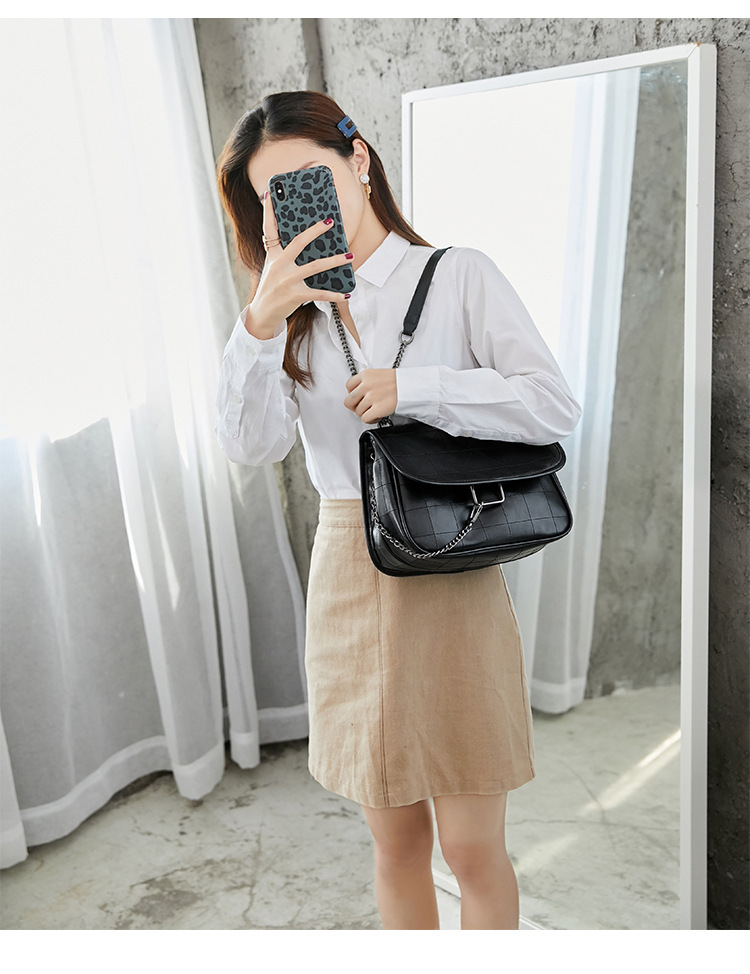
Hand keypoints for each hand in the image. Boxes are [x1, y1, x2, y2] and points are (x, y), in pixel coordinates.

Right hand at [247, 190, 353, 335]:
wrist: (262, 314)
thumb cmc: (272, 288)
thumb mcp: (273, 267)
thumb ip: (285, 253)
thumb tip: (306, 241)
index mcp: (272, 254)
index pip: (268, 228)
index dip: (268, 211)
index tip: (270, 193)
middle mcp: (279, 264)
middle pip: (299, 242)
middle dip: (315, 231)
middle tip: (331, 221)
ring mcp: (287, 280)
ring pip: (315, 266)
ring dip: (335, 260)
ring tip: (350, 255)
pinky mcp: (295, 295)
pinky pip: (320, 293)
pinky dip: (334, 294)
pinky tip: (346, 294)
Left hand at [344, 369, 397, 423]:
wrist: (412, 386)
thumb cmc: (399, 381)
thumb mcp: (379, 374)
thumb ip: (367, 382)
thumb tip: (359, 393)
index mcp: (366, 375)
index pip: (348, 386)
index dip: (353, 394)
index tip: (359, 397)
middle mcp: (366, 385)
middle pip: (349, 401)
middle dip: (355, 406)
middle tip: (363, 407)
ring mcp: (371, 397)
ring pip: (358, 412)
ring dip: (366, 413)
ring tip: (376, 410)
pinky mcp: (377, 409)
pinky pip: (365, 419)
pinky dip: (371, 420)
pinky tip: (378, 415)